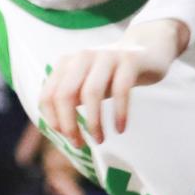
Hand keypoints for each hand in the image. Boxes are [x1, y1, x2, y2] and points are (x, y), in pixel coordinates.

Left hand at [38, 18, 184, 147]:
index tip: (67, 137)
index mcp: (66, 63)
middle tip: (80, 144)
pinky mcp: (129, 60)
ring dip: (93, 122)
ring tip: (100, 140)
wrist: (146, 50)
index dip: (53, 120)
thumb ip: (70, 100)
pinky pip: (121, 90)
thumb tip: (61, 132)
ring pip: (91, 93)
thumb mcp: (86, 84)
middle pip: (65, 94)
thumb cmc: (111, 75)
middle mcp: (82, 57)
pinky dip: (118, 113)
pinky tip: (120, 129)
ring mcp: (105, 56)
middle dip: (70, 125)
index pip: (48, 95)